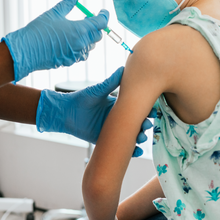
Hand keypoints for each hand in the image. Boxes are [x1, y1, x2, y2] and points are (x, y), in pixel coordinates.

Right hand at [3, 0, 107, 81]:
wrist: (26, 51)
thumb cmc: (38, 31)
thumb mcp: (53, 13)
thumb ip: (67, 4)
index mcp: (80, 30)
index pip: (101, 23)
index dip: (104, 16)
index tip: (102, 11)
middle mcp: (81, 44)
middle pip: (98, 35)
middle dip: (95, 27)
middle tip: (87, 18)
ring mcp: (76, 55)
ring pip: (90, 46)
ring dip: (88, 38)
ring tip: (77, 30)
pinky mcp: (69, 62)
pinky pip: (80, 55)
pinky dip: (80, 47)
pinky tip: (69, 41)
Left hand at [36, 66, 155, 155]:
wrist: (66, 113)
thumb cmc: (81, 99)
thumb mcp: (98, 91)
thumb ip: (111, 82)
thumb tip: (124, 68)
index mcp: (118, 106)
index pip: (137, 108)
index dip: (147, 110)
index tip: (153, 111)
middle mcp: (117, 119)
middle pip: (137, 124)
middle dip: (145, 126)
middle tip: (147, 125)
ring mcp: (113, 131)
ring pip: (131, 136)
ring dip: (140, 138)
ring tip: (141, 138)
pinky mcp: (106, 141)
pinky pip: (120, 147)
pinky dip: (130, 151)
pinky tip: (136, 151)